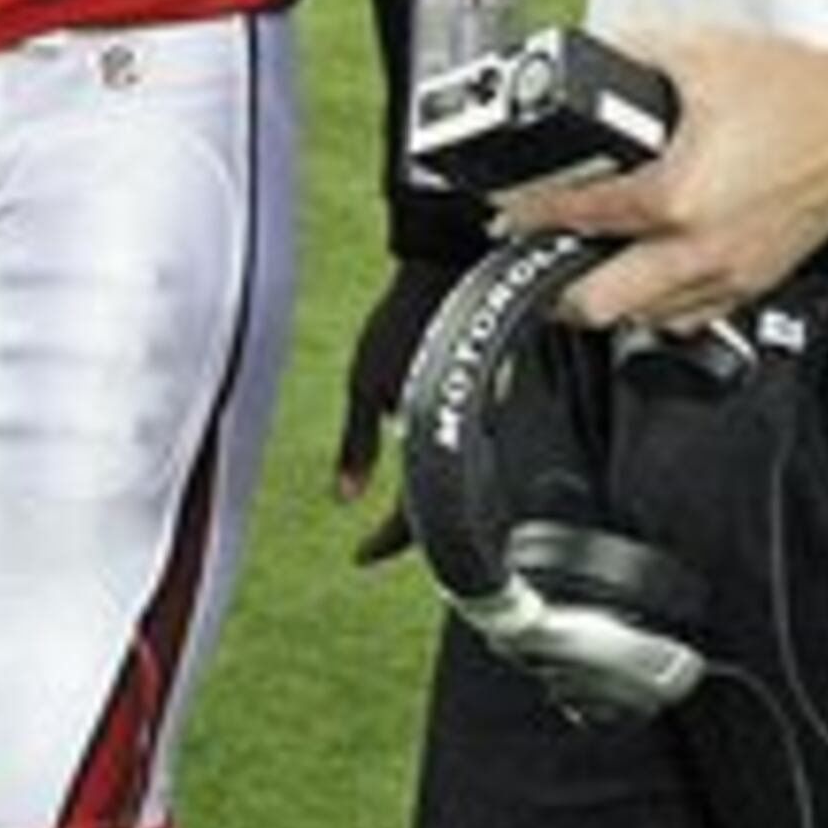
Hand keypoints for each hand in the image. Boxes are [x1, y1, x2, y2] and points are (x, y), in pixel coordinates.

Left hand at [336, 254, 462, 565]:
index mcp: (437, 438)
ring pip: (455, 480)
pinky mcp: (483, 398)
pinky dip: (437, 470)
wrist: (451, 269)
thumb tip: (344, 497)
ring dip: (425, 504)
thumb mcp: (363, 382)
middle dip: (408, 533)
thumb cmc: (403, 322)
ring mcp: (482, 418)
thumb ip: (357, 445)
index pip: (414, 518)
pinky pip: (461, 450)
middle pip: (442, 506)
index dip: (384, 545)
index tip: (359, 557)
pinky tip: (418, 467)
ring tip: (392, 517)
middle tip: (374, 544)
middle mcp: (469, 438)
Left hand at [502, 26, 827, 332]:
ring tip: (584, 264)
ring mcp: (731, 272)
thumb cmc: (804, 93)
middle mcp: (702, 247)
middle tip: (539, 254)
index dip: (528, 213)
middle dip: (556, 283)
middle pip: (599, 302)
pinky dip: (656, 305)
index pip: (579, 217)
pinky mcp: (755, 280)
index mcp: (680, 196)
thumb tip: (590, 53)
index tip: (507, 213)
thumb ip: (631, 52)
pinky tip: (645, 273)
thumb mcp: (699, 51)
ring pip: (643, 320)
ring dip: (607, 296)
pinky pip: (689, 318)